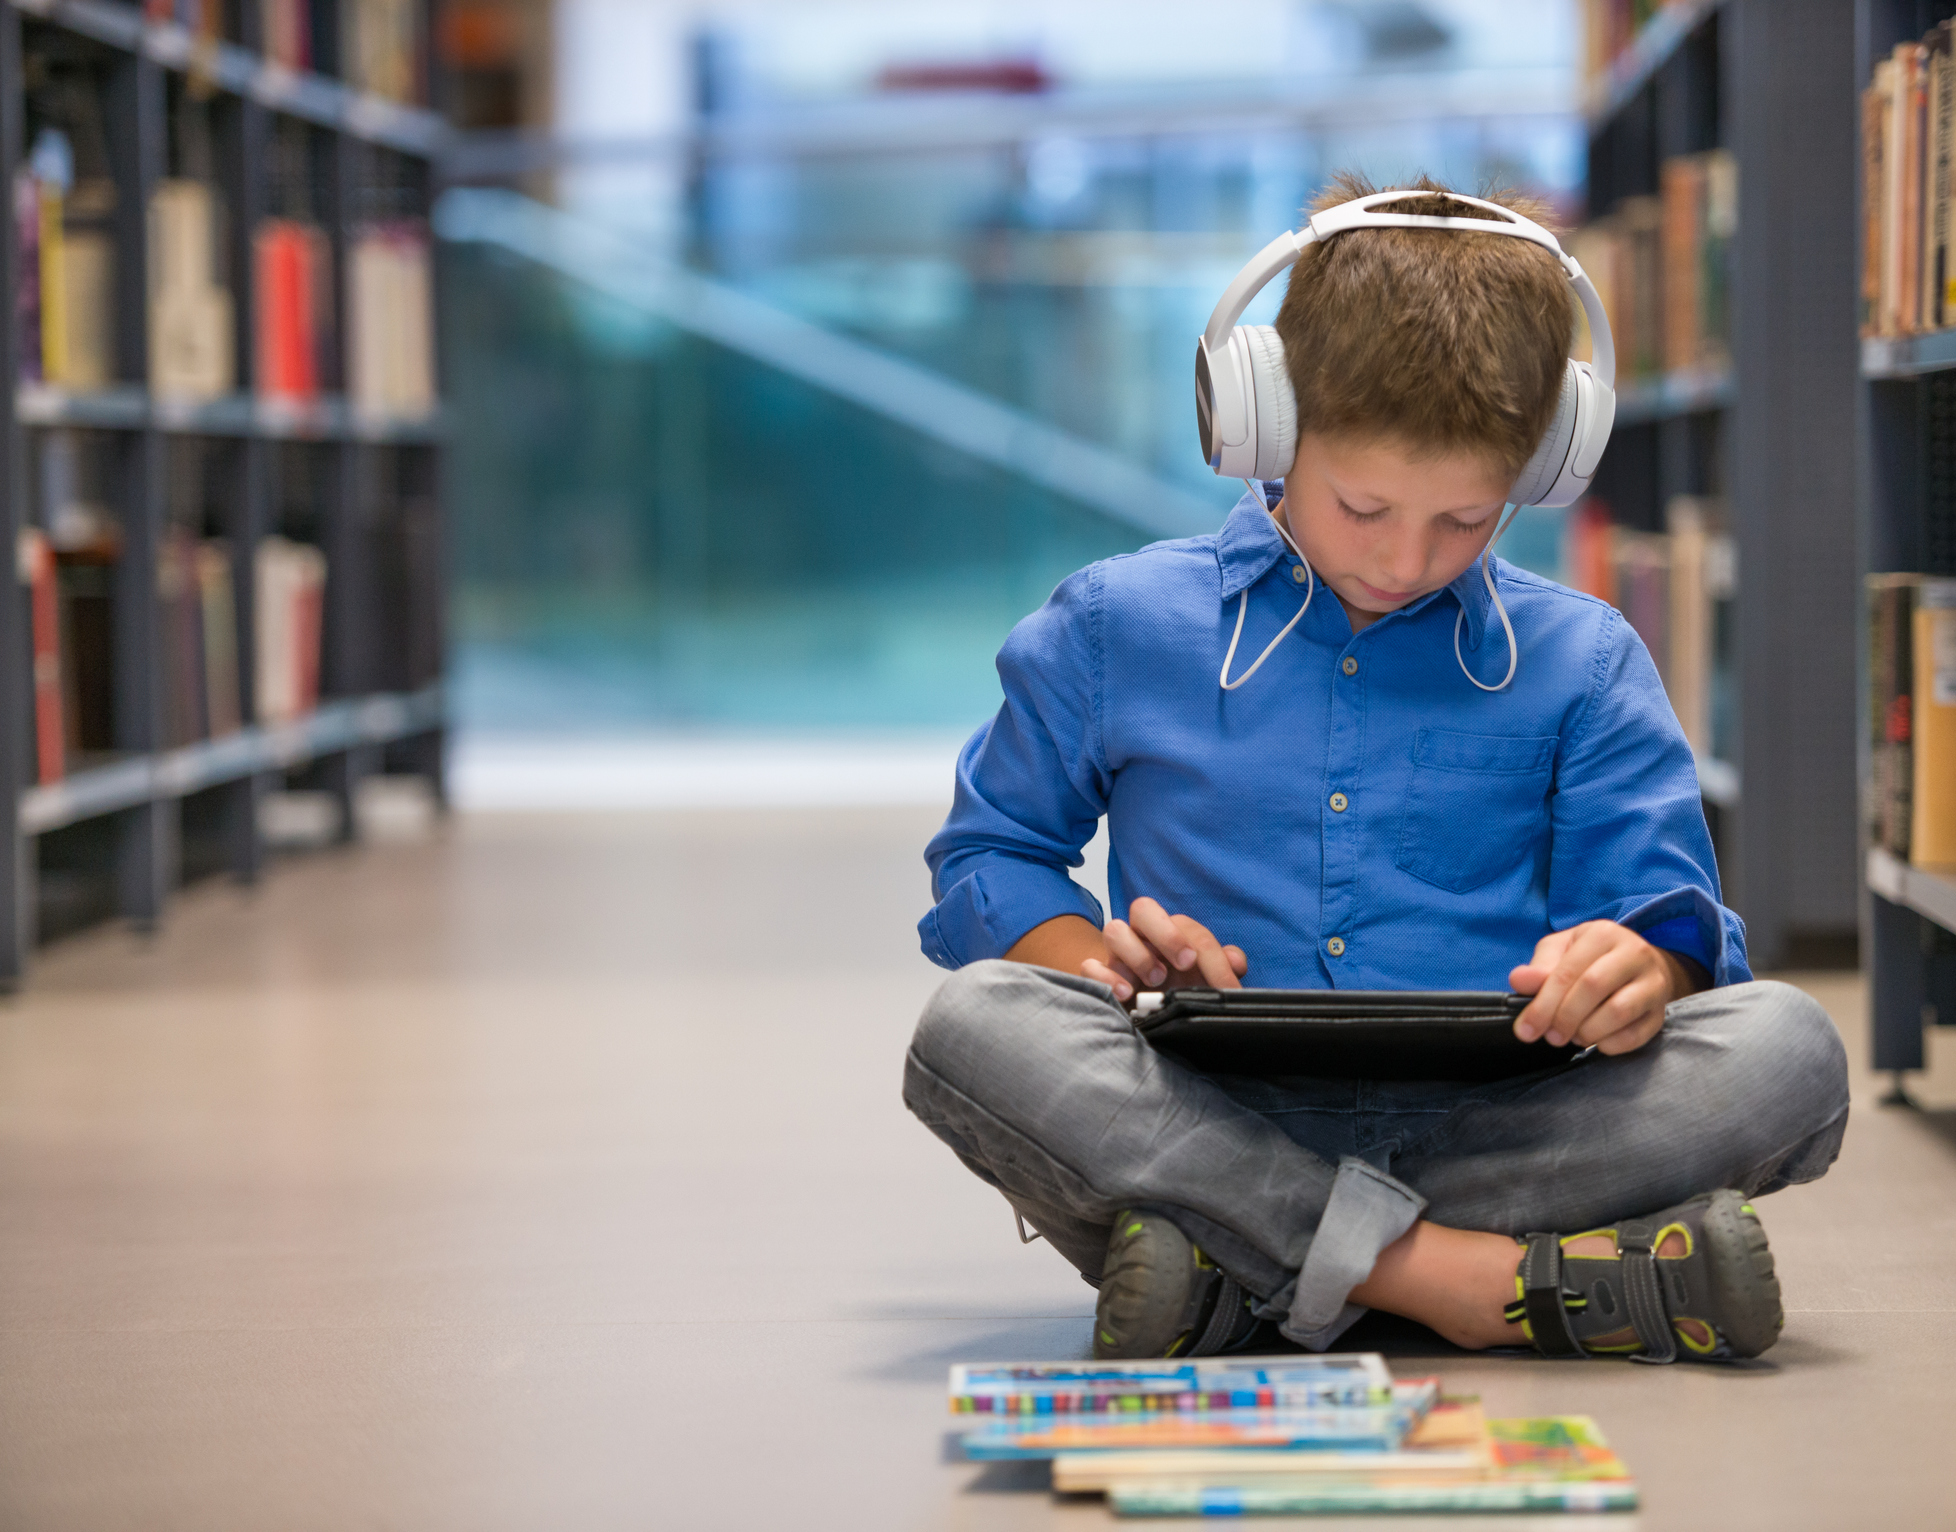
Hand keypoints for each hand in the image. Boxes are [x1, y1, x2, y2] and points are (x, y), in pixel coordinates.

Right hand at [1083, 896, 1247, 1003]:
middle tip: (1186, 962)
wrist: (1137, 1011)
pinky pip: (1089, 966)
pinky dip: (1106, 977)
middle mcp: (1139, 936)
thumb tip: (1235, 961)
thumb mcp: (1201, 981)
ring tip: (1157, 980)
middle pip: (1143, 908)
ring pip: (1114, 930)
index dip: (1211, 955)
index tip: (1225, 984)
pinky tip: (1126, 994)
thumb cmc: (1173, 990)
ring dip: (1137, 954)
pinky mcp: (1096, 977)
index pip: (1188, 927)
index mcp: (1167, 931)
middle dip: (1167, 933)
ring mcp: (1115, 955)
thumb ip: (1221, 966)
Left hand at [1508, 920, 1705, 1055]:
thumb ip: (1539, 967)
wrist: (1639, 964)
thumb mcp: (1560, 950)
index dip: (1543, 1004)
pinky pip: (1636, 1035)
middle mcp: (1634, 953)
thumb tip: (1519, 981)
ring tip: (1575, 1035)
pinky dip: (1611, 1044)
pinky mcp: (1661, 1012)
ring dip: (1588, 1032)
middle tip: (1551, 1035)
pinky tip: (1597, 1041)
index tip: (1526, 1029)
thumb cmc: (1591, 957)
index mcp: (1603, 934)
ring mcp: (1653, 983)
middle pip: (1592, 989)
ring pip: (1618, 1013)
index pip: (1568, 972)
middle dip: (1564, 1018)